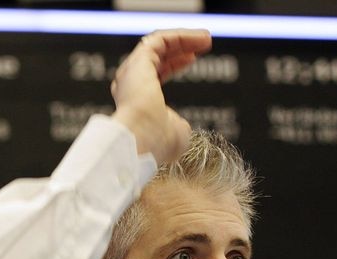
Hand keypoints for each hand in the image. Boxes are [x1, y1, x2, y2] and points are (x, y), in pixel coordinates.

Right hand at [110, 29, 210, 164]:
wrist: (143, 140)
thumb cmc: (156, 144)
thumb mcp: (174, 133)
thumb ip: (175, 123)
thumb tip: (178, 123)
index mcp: (136, 100)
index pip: (154, 74)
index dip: (173, 65)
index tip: (191, 59)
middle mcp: (131, 84)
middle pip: (156, 56)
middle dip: (180, 48)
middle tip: (203, 43)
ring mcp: (133, 71)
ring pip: (158, 44)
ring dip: (183, 39)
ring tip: (206, 39)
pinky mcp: (139, 61)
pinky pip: (160, 40)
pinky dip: (180, 37)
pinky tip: (199, 39)